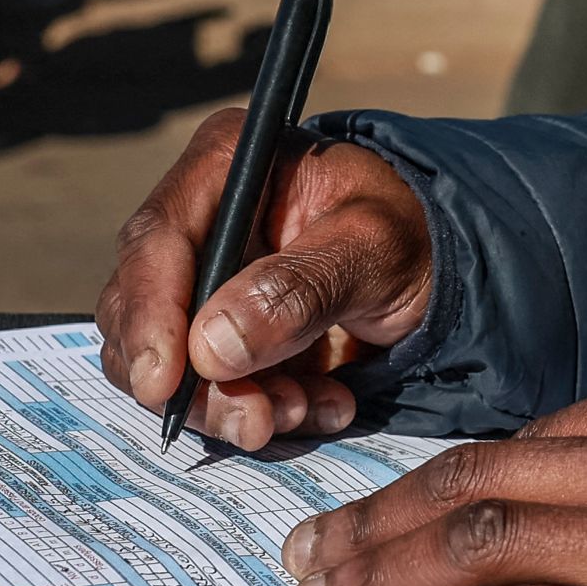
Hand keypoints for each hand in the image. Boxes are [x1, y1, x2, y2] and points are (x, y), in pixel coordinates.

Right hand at [96, 113, 435, 446]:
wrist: (440, 269)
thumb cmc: (411, 233)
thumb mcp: (373, 248)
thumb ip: (299, 288)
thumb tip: (212, 345)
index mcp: (225, 165)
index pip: (155, 241)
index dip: (148, 315)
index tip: (162, 382)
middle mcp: (199, 221)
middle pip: (146, 310)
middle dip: (195, 381)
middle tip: (255, 421)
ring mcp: (204, 282)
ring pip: (170, 363)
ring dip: (232, 404)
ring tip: (303, 409)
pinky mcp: (220, 336)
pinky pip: (211, 390)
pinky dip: (264, 411)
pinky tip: (323, 405)